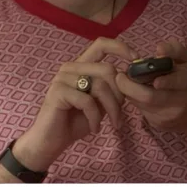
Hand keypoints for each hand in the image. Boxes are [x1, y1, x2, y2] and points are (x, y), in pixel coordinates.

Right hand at [12, 37, 137, 171]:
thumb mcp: (100, 103)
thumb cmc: (75, 121)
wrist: (50, 142)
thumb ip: (111, 89)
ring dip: (112, 109)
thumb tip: (131, 78)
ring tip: (112, 124)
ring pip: (100, 86)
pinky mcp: (58, 91)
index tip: (136, 61)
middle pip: (107, 69)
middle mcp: (71, 67)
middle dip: (120, 95)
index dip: (121, 48)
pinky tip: (95, 128)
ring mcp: (63, 77)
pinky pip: (87, 101)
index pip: (101, 44)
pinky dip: (96, 118)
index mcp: (81, 65)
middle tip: (120, 117)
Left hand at [115, 37, 186, 133]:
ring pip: (141, 104)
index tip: (154, 80)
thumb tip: (159, 49)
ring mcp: (168, 115)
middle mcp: (178, 101)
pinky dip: (134, 100)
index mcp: (186, 81)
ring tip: (125, 81)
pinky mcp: (158, 124)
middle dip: (131, 86)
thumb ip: (174, 49)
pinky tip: (134, 92)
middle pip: (151, 97)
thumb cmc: (186, 77)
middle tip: (120, 75)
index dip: (166, 81)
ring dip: (129, 91)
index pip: (177, 82)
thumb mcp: (185, 59)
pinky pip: (141, 111)